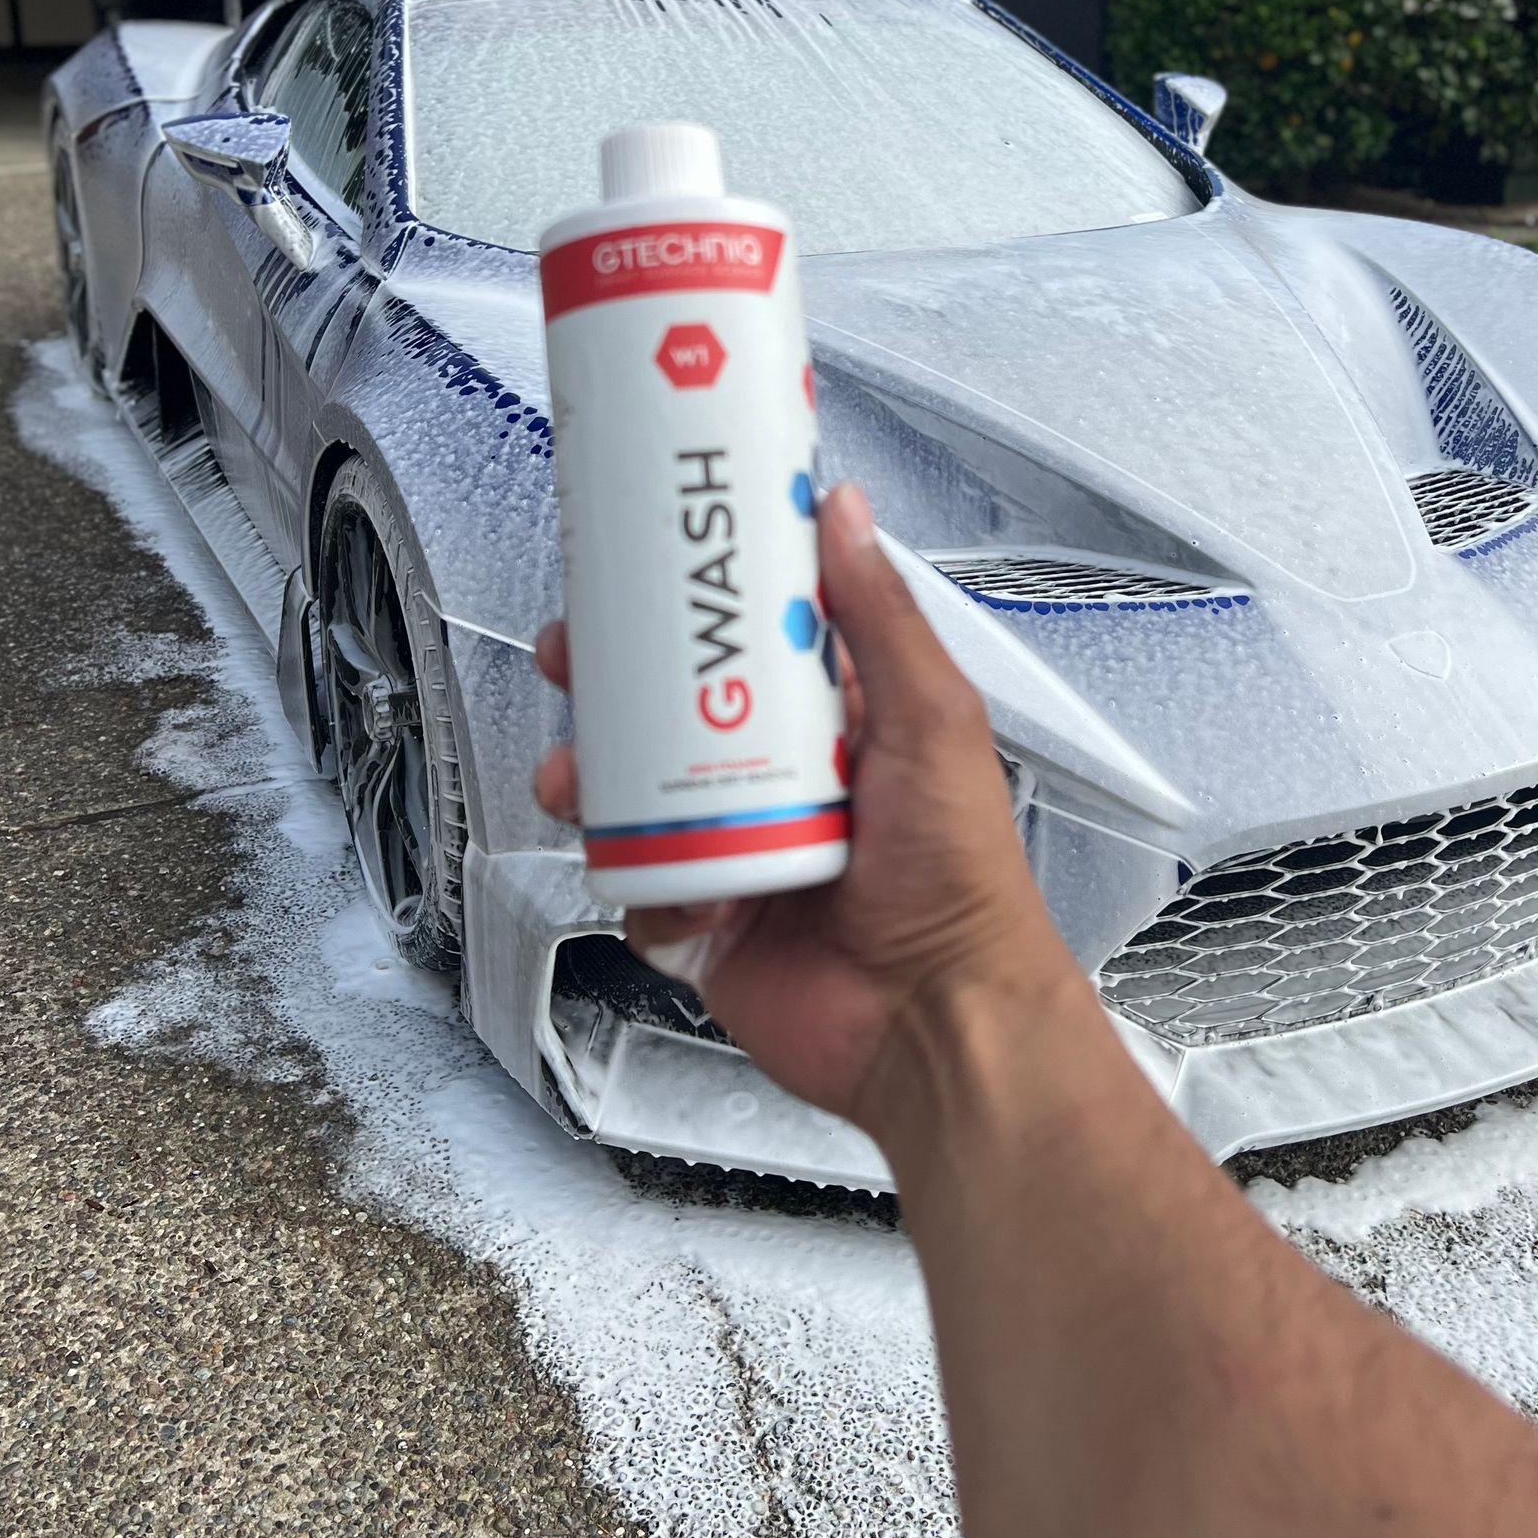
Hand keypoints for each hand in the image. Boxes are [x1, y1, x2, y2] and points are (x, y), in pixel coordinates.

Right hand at [533, 482, 1075, 1136]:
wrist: (936, 1024)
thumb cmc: (961, 883)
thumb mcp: (932, 718)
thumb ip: (881, 616)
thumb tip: (842, 513)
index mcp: (838, 721)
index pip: (752, 637)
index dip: (696, 598)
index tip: (649, 558)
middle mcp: (781, 778)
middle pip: (672, 706)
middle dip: (614, 679)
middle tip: (576, 652)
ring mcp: (738, 848)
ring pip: (636, 793)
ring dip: (596, 776)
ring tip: (580, 773)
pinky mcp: (706, 921)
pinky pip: (639, 886)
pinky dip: (640, 884)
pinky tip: (672, 886)